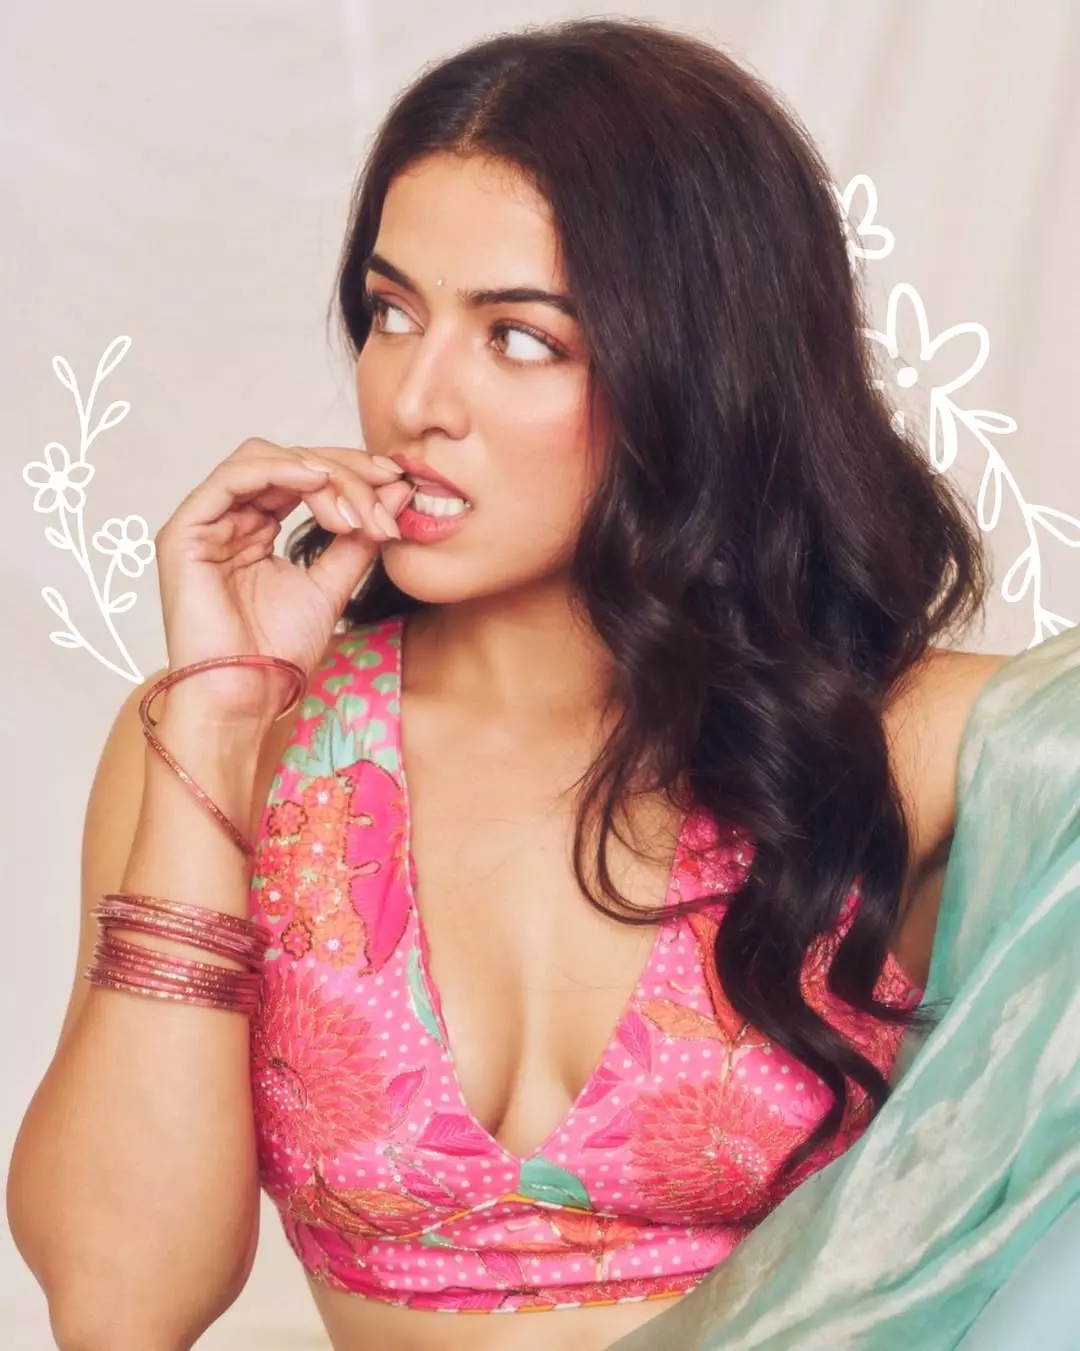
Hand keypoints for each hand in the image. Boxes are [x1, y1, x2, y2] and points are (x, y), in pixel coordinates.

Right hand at [153, 438, 413, 722]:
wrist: (247, 696)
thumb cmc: (279, 652)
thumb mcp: (333, 583)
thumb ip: (359, 537)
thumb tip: (395, 491)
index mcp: (256, 526)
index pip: (305, 476)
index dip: (353, 473)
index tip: (398, 485)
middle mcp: (228, 518)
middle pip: (290, 462)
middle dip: (346, 474)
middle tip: (385, 496)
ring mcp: (204, 522)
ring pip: (267, 460)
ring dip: (321, 475)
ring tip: (354, 512)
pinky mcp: (185, 531)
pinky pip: (234, 477)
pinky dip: (280, 470)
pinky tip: (318, 482)